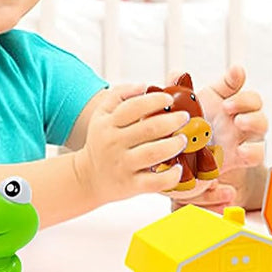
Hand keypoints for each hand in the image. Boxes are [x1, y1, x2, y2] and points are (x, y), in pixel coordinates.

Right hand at [73, 84, 189, 205]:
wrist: (87, 178)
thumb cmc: (102, 141)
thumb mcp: (102, 115)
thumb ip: (120, 94)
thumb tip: (144, 86)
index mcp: (108, 124)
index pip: (134, 107)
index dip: (155, 100)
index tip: (170, 99)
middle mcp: (114, 144)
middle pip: (149, 129)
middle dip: (173, 121)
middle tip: (184, 118)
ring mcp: (123, 165)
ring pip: (154, 154)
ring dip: (174, 145)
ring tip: (183, 139)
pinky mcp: (131, 185)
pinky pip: (155, 182)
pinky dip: (171, 175)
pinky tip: (179, 168)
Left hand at [169, 65, 267, 209]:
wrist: (189, 164)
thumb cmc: (188, 129)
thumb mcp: (182, 111)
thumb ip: (178, 91)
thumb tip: (175, 74)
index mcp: (222, 99)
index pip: (234, 83)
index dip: (236, 76)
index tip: (235, 72)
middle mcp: (238, 114)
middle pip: (254, 100)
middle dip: (245, 99)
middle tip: (228, 105)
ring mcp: (243, 135)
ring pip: (262, 123)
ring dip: (254, 120)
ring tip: (239, 122)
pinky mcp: (242, 157)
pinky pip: (257, 154)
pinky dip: (252, 151)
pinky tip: (241, 151)